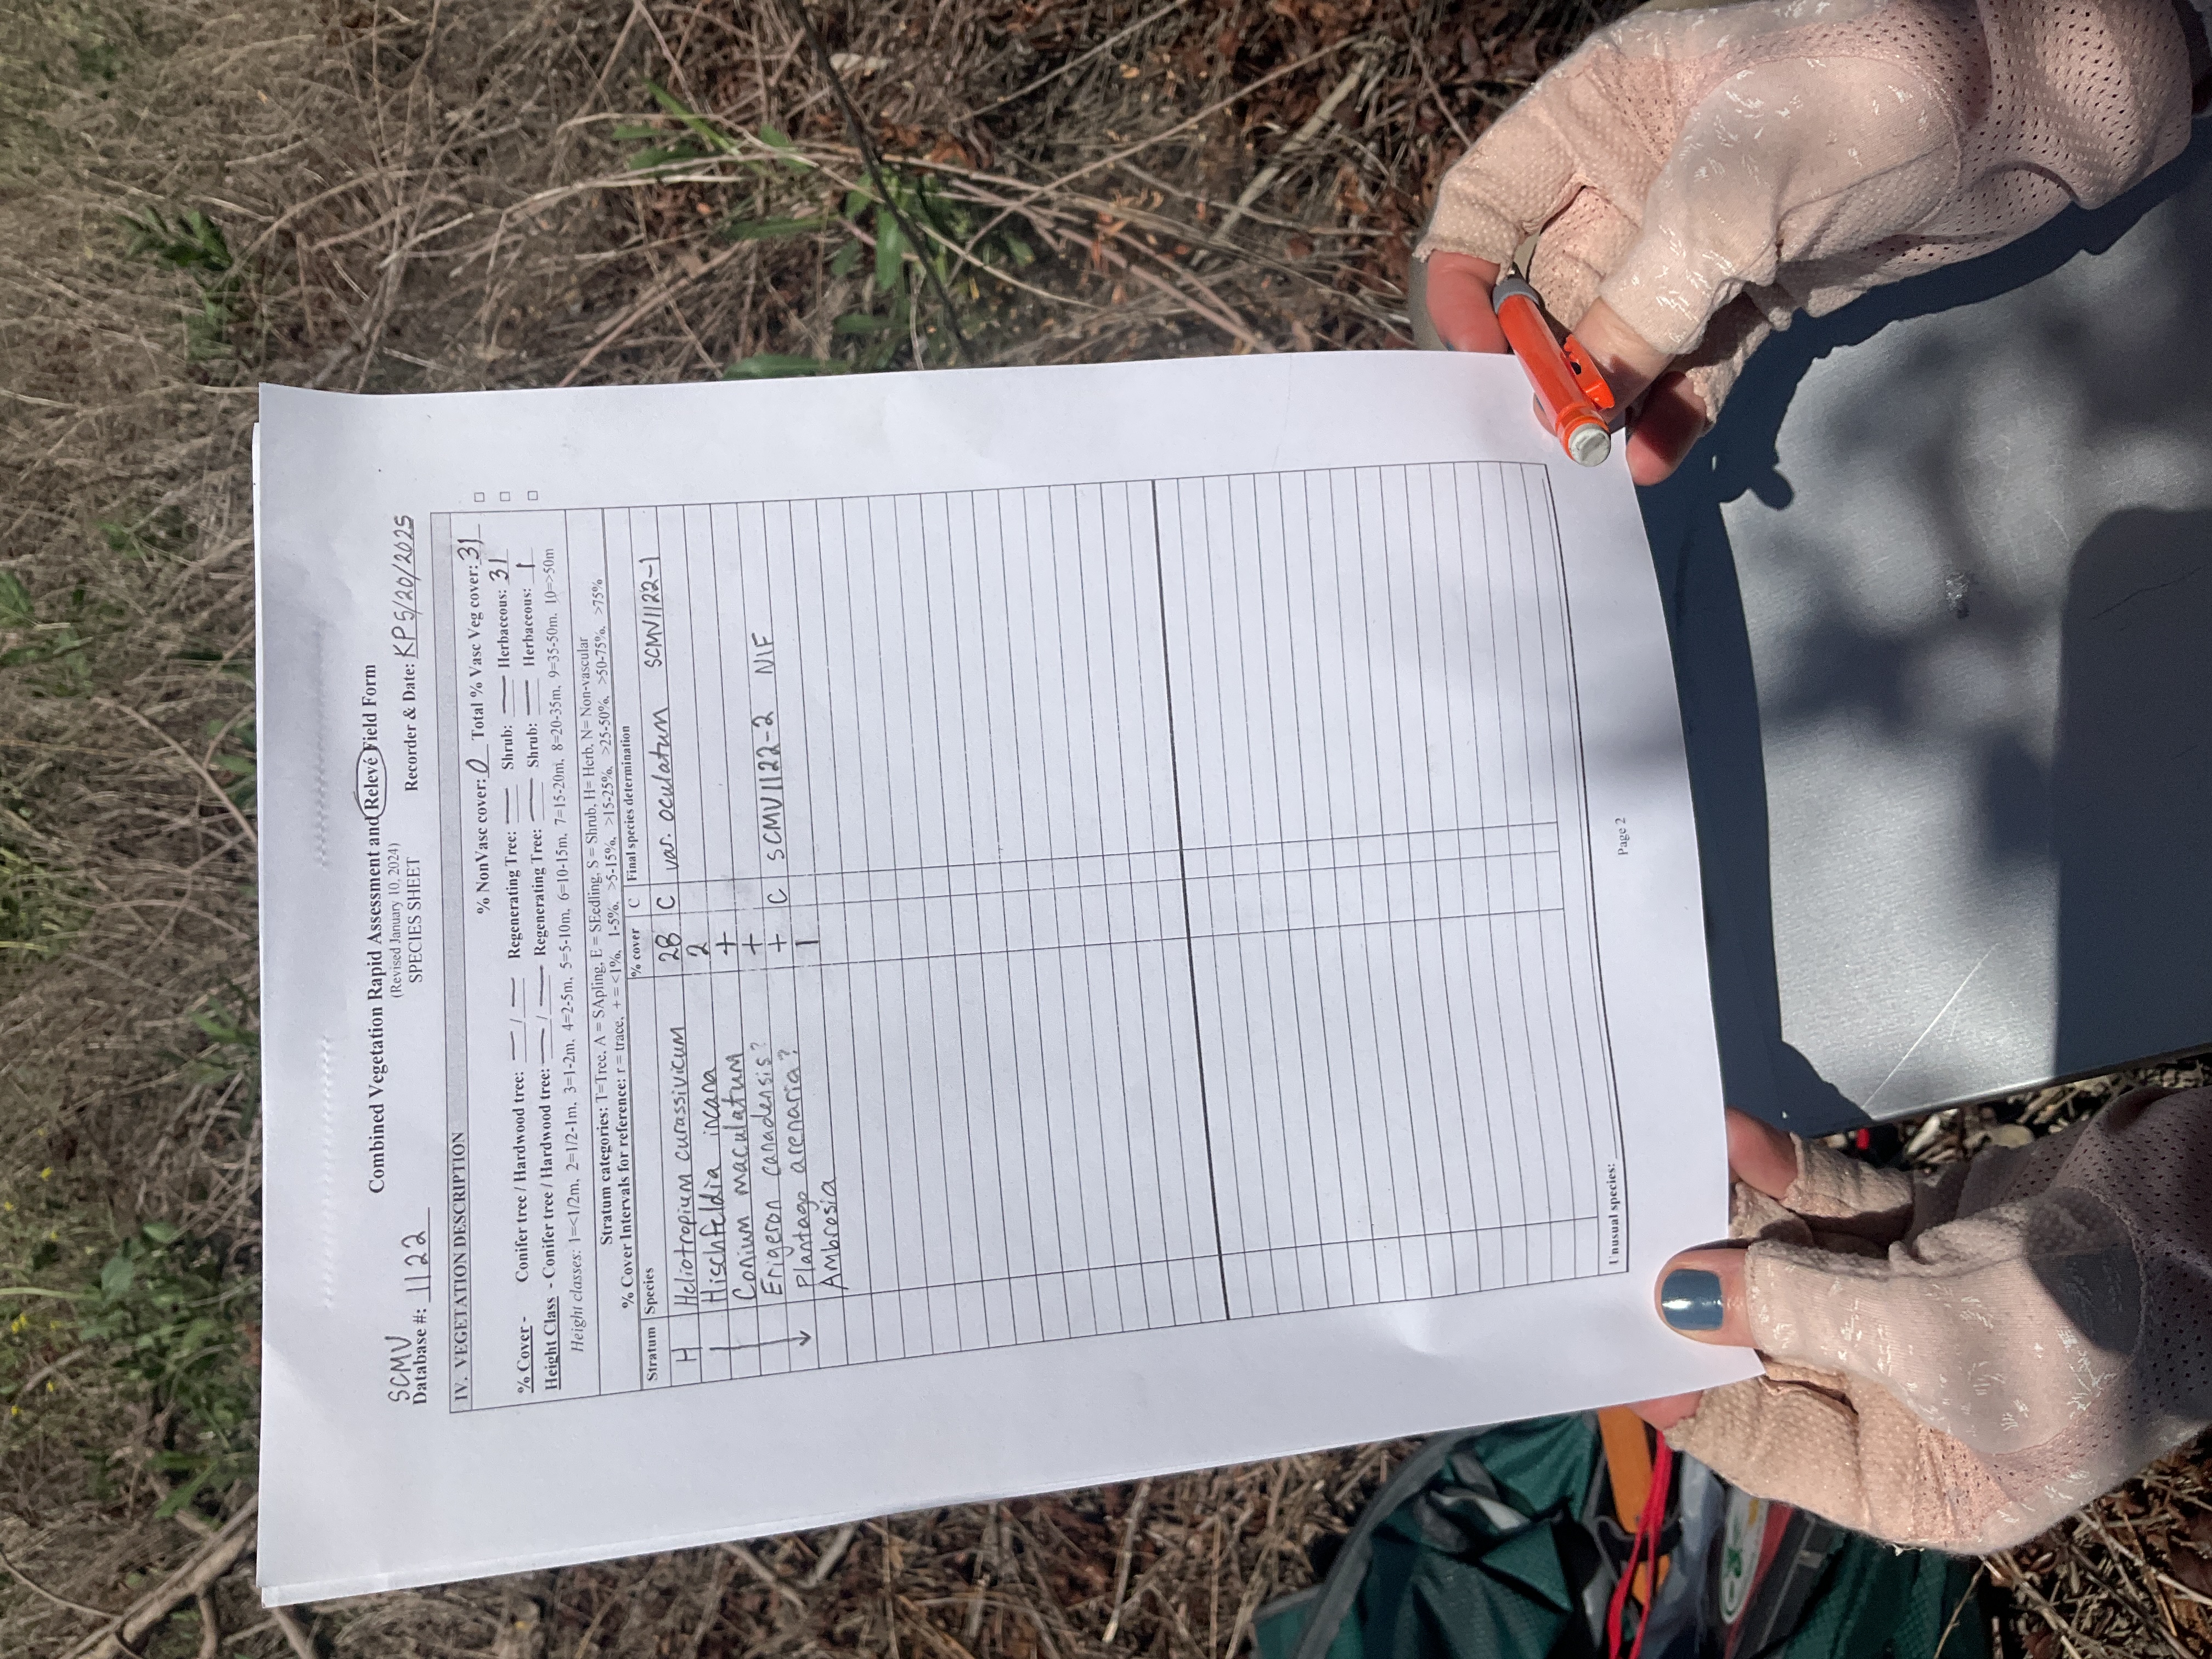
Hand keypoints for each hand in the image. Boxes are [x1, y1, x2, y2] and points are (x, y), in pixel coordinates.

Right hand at [1417, 0, 2198, 482]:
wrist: (2032, 102)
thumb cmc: (1873, 84)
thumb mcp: (1733, 185)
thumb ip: (1643, 297)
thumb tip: (1576, 406)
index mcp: (1599, 112)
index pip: (1485, 205)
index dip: (1460, 284)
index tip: (1477, 362)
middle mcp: (1630, 178)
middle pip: (1537, 287)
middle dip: (1533, 364)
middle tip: (1545, 431)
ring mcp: (1695, 243)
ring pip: (1612, 341)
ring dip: (1601, 404)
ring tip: (1600, 460)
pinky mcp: (1756, 295)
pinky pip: (1686, 370)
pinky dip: (1668, 417)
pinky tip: (1653, 458)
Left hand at [1622, 1090, 2211, 1551]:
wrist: (2205, 1222)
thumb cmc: (2099, 1323)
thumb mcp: (1928, 1336)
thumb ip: (1795, 1307)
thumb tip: (1679, 1295)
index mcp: (1917, 1481)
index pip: (1760, 1442)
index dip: (1683, 1390)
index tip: (1607, 1338)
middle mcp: (1905, 1401)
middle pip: (1762, 1344)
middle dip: (1697, 1287)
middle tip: (1615, 1235)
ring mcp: (1913, 1309)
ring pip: (1787, 1262)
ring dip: (1731, 1214)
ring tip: (1663, 1166)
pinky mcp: (1926, 1230)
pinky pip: (1831, 1206)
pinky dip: (1786, 1174)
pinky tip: (1737, 1139)